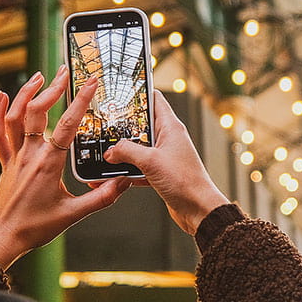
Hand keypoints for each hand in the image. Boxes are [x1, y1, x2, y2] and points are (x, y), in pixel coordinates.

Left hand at [0, 68, 130, 266]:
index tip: (90, 83)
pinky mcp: (4, 163)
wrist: (4, 238)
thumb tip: (124, 184)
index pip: (67, 125)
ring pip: (15, 116)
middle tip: (65, 71)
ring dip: (26, 93)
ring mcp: (14, 157)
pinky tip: (3, 97)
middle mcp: (29, 155)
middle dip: (53, 88)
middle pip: (38, 111)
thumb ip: (101, 198)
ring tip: (41, 77)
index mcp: (48, 164)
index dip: (80, 100)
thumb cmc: (35, 228)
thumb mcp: (74, 214)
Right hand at [104, 90, 228, 234]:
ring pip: (138, 147)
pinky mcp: (161, 173)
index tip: (119, 90)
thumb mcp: (150, 161)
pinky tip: (113, 175)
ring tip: (104, 151)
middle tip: (103, 123)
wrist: (199, 210)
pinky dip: (127, 170)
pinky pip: (140, 167)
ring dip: (122, 151)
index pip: (154, 100)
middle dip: (123, 125)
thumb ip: (127, 151)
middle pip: (141, 124)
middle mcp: (168, 139)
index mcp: (171, 127)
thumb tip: (110, 151)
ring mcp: (165, 156)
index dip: (138, 93)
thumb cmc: (185, 182)